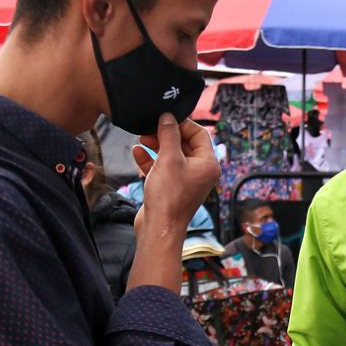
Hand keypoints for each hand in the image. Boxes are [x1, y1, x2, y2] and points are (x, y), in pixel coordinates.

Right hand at [131, 114, 219, 234]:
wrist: (159, 228)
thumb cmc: (168, 196)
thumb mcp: (168, 159)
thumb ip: (169, 135)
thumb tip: (168, 117)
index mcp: (208, 163)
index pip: (199, 134)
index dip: (182, 123)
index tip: (164, 117)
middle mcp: (200, 171)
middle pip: (185, 143)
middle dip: (166, 134)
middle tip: (149, 127)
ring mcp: (186, 179)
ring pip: (172, 154)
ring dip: (156, 145)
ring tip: (141, 137)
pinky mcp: (171, 187)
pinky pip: (162, 167)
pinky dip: (151, 159)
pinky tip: (136, 152)